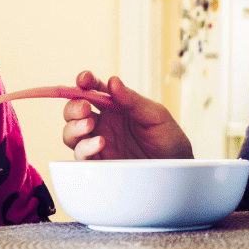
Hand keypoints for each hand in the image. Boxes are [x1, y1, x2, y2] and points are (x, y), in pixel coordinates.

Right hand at [62, 70, 192, 159]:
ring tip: (90, 125)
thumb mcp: (156, 115)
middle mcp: (103, 123)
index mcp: (115, 106)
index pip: (93, 89)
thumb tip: (113, 81)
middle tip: (85, 108)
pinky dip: (84, 148)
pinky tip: (99, 143)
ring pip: (71, 133)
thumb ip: (133, 100)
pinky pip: (81, 155)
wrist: (176, 169)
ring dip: (74, 127)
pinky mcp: (100, 163)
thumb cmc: (169, 139)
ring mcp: (99, 142)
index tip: (84, 79)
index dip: (85, 82)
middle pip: (74, 110)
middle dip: (74, 106)